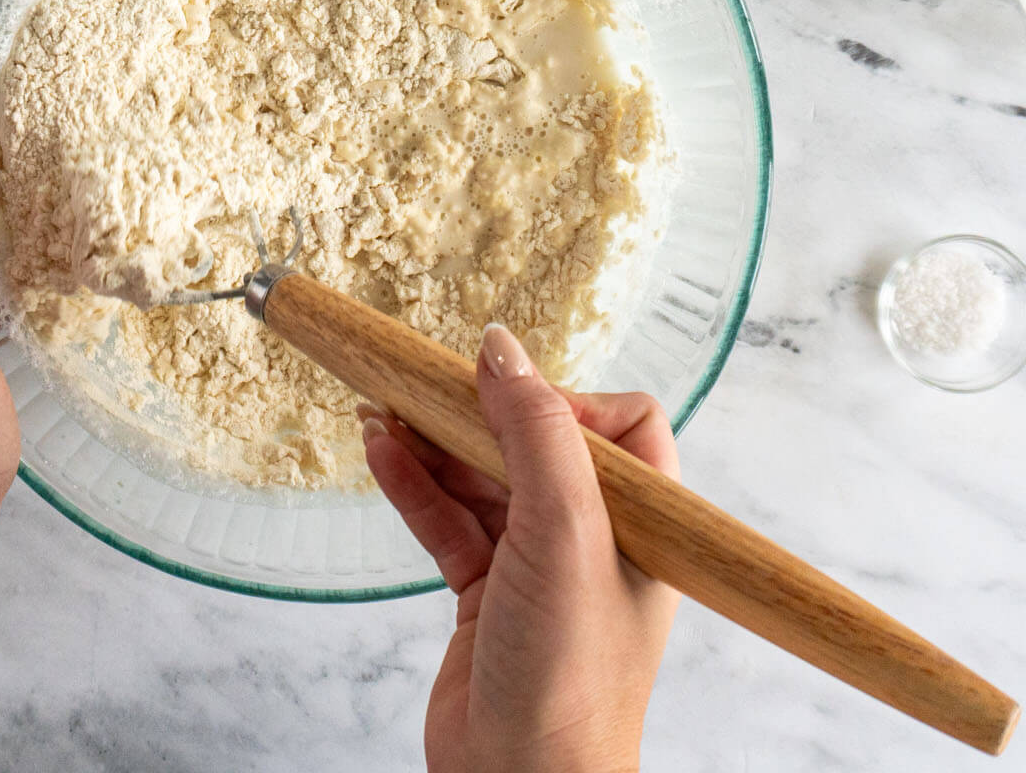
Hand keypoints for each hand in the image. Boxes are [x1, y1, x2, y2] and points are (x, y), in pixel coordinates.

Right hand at [361, 324, 678, 772]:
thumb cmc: (570, 677)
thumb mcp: (565, 531)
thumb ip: (537, 433)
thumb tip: (505, 349)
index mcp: (644, 522)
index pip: (622, 424)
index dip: (566, 399)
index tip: (505, 390)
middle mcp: (596, 540)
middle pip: (538, 444)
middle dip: (479, 410)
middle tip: (424, 379)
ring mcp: (538, 569)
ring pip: (483, 479)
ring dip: (433, 443)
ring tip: (381, 408)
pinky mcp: (486, 596)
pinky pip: (448, 522)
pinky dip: (414, 486)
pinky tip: (382, 453)